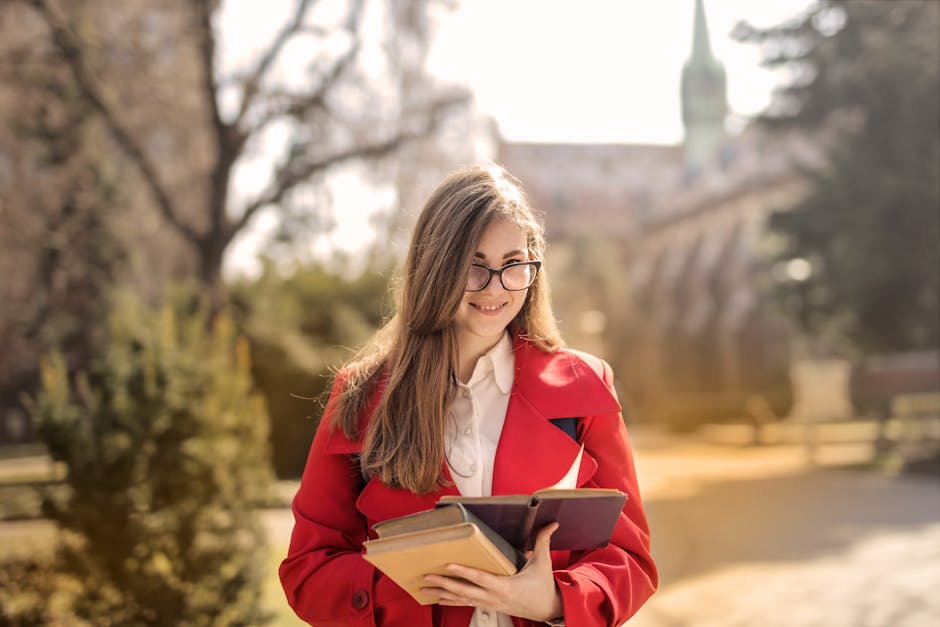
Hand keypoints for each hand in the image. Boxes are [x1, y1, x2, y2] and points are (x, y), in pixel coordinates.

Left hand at [420, 522, 563, 620]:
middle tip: (426, 577)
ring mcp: (489, 603)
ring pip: (461, 599)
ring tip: (423, 589)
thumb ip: (543, 541)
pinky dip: (450, 600)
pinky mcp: (488, 605)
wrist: (547, 609)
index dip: (464, 572)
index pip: (481, 578)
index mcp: (506, 586)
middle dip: (444, 584)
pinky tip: (437, 598)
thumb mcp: (543, 563)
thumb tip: (552, 523)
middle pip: (465, 591)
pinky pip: (465, 603)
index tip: (448, 565)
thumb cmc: (543, 586)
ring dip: (442, 594)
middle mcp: (494, 597)